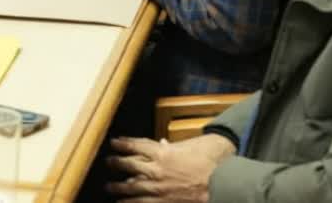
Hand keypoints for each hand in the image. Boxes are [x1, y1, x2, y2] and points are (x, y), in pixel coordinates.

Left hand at [106, 135, 234, 202]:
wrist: (223, 184)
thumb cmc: (211, 162)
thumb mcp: (191, 146)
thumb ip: (173, 146)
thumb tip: (162, 143)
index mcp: (162, 152)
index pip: (135, 145)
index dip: (122, 143)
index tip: (114, 142)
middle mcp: (156, 170)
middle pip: (128, 165)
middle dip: (116, 163)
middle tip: (108, 162)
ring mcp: (159, 189)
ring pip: (131, 188)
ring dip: (118, 188)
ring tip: (110, 188)